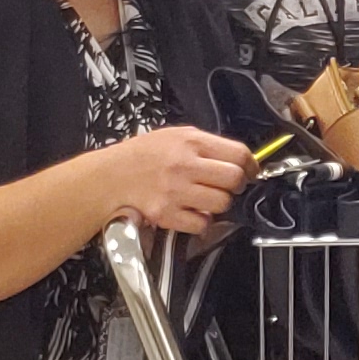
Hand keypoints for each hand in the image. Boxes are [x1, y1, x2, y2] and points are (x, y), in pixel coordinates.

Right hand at [97, 126, 252, 237]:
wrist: (107, 178)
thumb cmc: (140, 156)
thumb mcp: (174, 136)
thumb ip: (206, 145)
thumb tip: (239, 158)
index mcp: (190, 142)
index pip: (238, 153)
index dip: (251, 165)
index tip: (250, 171)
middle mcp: (184, 165)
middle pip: (234, 179)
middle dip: (237, 185)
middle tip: (229, 187)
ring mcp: (175, 191)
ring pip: (222, 203)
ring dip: (219, 204)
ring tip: (206, 199)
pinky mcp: (167, 214)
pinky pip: (202, 223)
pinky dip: (201, 221)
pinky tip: (192, 212)